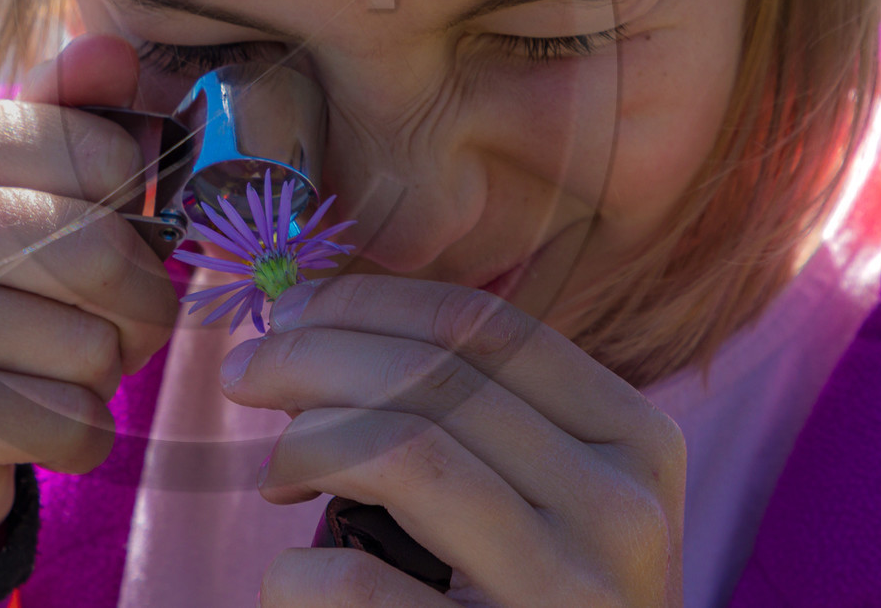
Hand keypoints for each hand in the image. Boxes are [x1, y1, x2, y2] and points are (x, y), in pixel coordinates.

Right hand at [0, 35, 178, 549]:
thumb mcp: (23, 187)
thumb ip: (76, 116)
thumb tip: (117, 52)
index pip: (110, 158)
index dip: (146, 218)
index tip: (122, 245)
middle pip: (103, 253)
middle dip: (143, 306)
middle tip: (122, 324)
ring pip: (91, 349)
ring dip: (105, 376)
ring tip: (58, 369)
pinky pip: (66, 423)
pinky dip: (80, 436)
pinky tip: (35, 421)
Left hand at [222, 275, 684, 605]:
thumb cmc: (538, 601)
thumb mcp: (554, 497)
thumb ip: (474, 413)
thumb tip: (321, 324)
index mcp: (636, 442)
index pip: (485, 326)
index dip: (367, 302)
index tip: (290, 310)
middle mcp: (624, 512)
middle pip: (431, 377)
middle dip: (309, 357)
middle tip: (244, 377)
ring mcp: (571, 595)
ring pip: (403, 452)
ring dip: (304, 445)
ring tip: (275, 477)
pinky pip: (356, 585)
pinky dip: (296, 573)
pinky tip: (290, 580)